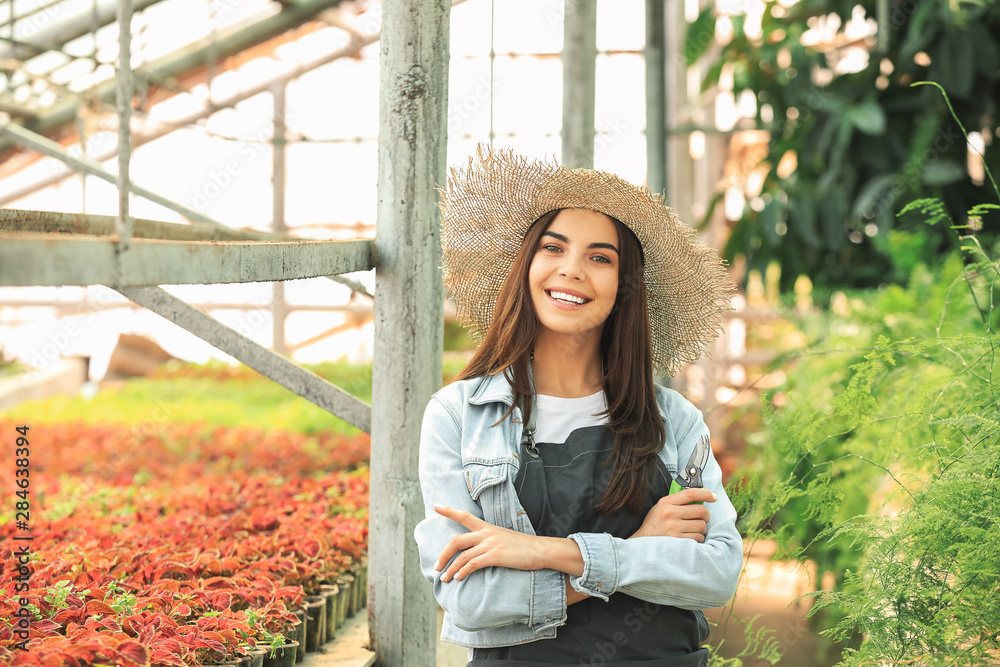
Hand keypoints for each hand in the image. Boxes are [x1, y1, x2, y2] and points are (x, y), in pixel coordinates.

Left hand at [433, 504, 582, 581]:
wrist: (541, 550)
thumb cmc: (524, 547)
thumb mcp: (504, 537)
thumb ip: (490, 541)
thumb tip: (478, 551)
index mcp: (488, 527)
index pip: (465, 516)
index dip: (449, 511)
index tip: (436, 506)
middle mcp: (486, 534)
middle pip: (457, 540)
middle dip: (443, 554)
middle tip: (437, 566)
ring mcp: (490, 544)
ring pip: (462, 556)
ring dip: (451, 569)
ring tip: (445, 578)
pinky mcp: (495, 556)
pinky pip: (473, 564)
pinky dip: (463, 571)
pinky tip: (459, 578)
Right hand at [630, 487, 714, 541]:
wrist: (642, 544)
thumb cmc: (654, 525)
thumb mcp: (660, 508)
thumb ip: (677, 502)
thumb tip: (699, 499)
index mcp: (665, 502)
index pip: (690, 493)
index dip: (705, 494)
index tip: (713, 497)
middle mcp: (669, 513)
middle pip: (701, 510)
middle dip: (706, 516)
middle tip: (702, 518)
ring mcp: (673, 528)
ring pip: (702, 526)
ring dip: (701, 529)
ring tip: (693, 530)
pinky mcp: (677, 541)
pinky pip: (698, 538)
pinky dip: (698, 538)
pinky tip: (690, 538)